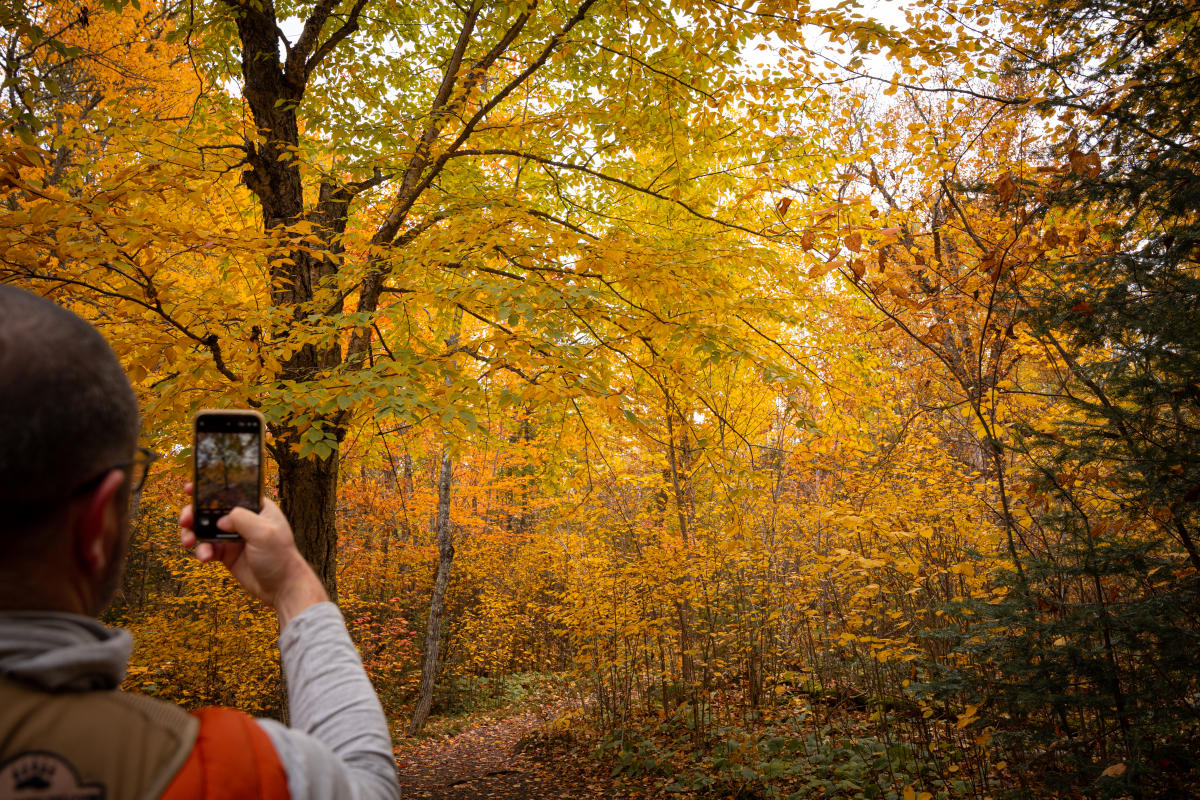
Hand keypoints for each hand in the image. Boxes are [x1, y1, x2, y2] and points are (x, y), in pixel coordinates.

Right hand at [179, 485, 328, 627]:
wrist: (281, 587)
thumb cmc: (280, 556)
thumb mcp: (265, 532)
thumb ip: (242, 519)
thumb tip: (220, 520)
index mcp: (256, 507)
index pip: (231, 491)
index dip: (210, 488)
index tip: (190, 488)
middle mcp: (243, 519)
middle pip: (211, 509)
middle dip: (194, 512)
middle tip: (185, 520)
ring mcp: (233, 536)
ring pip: (205, 529)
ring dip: (192, 533)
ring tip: (188, 541)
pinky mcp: (226, 553)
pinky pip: (207, 548)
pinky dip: (201, 551)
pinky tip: (205, 558)